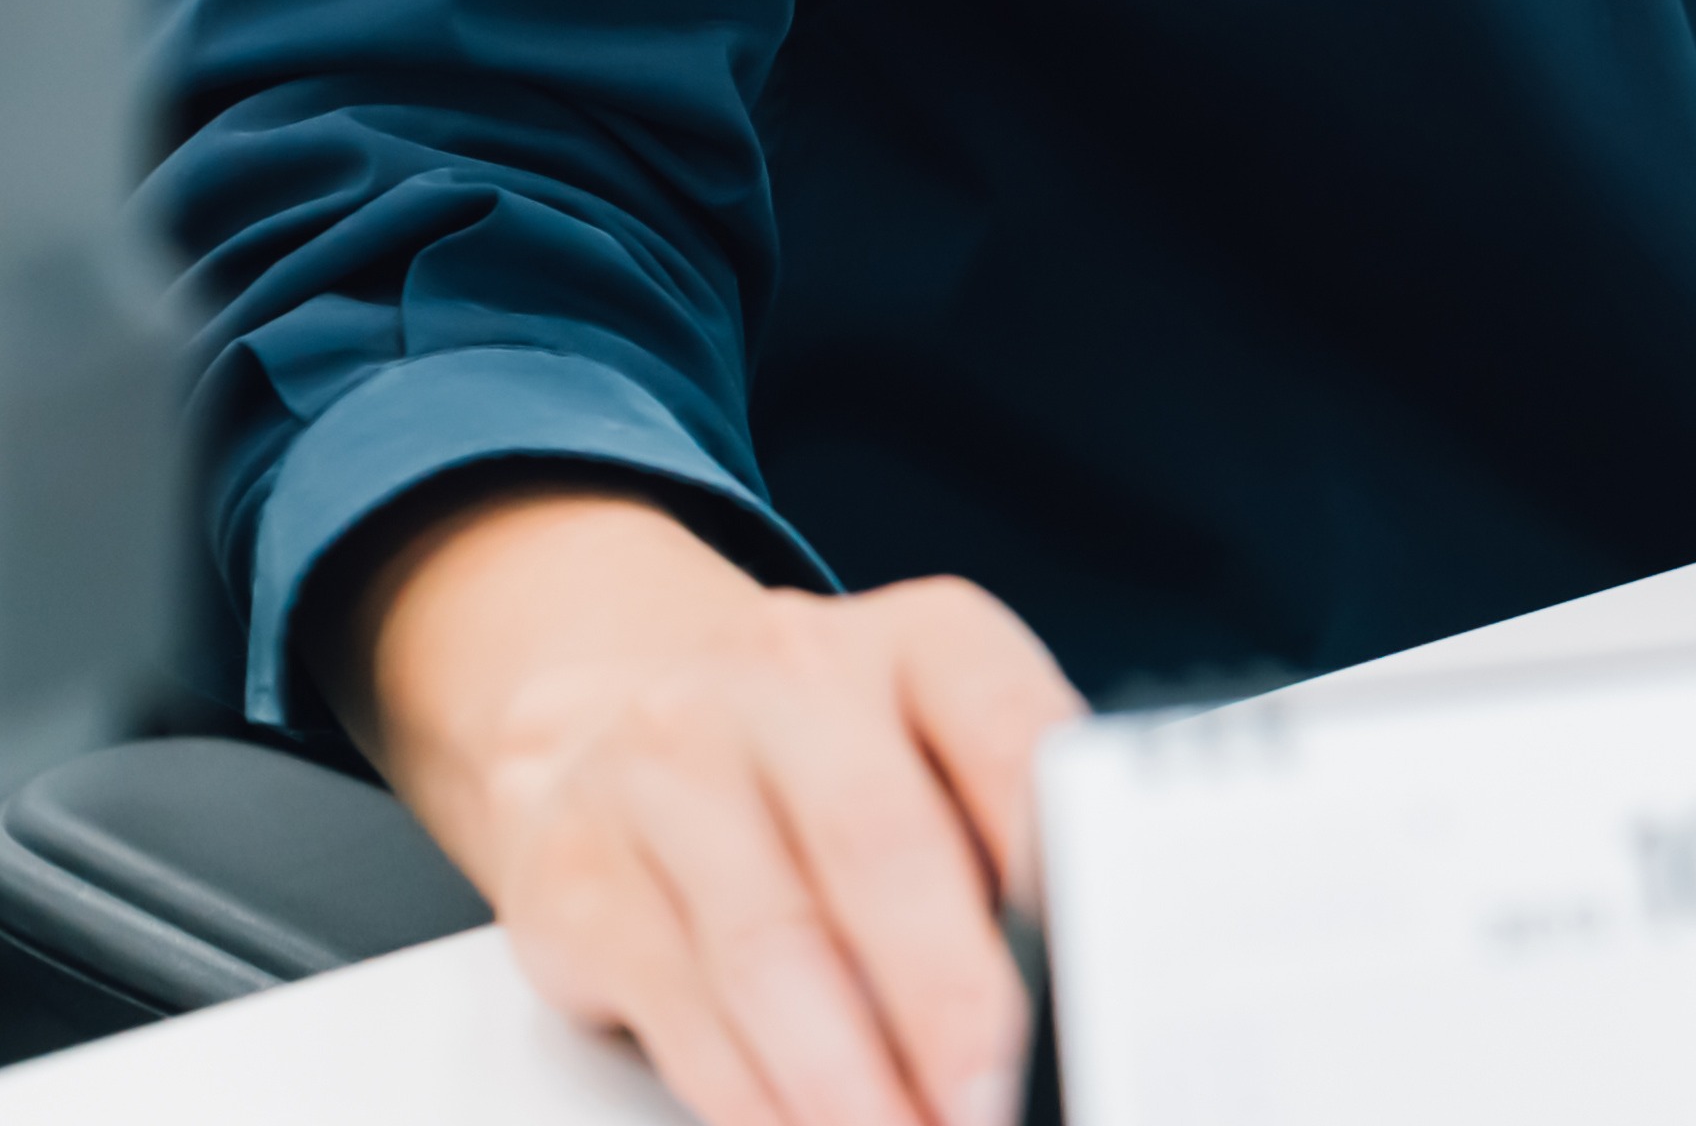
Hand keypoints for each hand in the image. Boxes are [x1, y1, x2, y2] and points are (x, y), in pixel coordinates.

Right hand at [320, 477, 1082, 1125]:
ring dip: (850, 1081)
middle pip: (881, 846)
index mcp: (924, 637)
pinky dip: (758, 1101)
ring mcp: (670, 769)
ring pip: (770, 948)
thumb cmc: (827, 754)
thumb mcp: (937, 742)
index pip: (1009, 730)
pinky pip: (683, 1013)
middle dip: (949, 1000)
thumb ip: (1010, 836)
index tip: (1093, 973)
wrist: (605, 717)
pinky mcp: (582, 876)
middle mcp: (791, 679)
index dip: (1054, 859)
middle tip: (995, 1097)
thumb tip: (1074, 990)